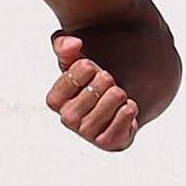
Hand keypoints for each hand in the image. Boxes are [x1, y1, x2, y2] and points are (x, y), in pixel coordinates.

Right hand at [45, 34, 139, 150]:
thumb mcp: (77, 56)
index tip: (91, 66)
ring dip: (115, 98)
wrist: (125, 88)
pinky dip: (126, 114)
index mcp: (56, 99)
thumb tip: (72, 43)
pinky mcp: (109, 142)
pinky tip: (128, 105)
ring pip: (102, 115)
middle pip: (86, 99)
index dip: (80, 73)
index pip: (64, 86)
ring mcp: (88, 133)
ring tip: (119, 91)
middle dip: (102, 82)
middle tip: (109, 77)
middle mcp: (69, 119)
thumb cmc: (94, 74)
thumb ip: (66, 45)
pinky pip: (116, 131)